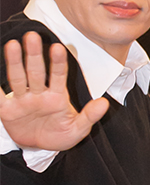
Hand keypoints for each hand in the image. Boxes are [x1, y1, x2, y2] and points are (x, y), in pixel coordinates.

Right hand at [0, 32, 108, 150]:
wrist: (40, 148)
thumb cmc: (60, 134)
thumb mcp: (78, 129)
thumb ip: (90, 117)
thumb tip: (105, 104)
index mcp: (56, 97)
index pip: (58, 76)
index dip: (58, 63)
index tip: (58, 48)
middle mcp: (38, 94)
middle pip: (36, 72)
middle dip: (34, 55)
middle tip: (33, 36)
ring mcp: (22, 100)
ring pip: (18, 79)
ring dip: (15, 62)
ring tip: (12, 45)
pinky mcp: (7, 110)